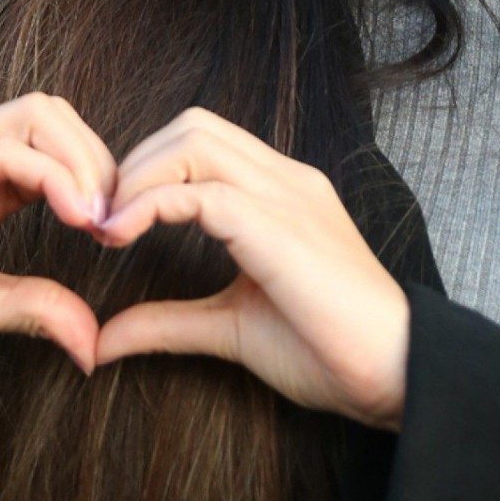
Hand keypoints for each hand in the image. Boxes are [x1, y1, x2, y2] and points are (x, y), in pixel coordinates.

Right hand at [0, 93, 117, 375]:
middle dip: (103, 162)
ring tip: (97, 220)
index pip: (64, 147)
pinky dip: (55, 175)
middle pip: (59, 116)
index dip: (103, 182)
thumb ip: (37, 309)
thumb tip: (94, 346)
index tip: (119, 239)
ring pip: (39, 113)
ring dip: (85, 161)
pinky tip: (75, 217)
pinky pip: (5, 148)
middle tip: (116, 224)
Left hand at [91, 107, 409, 429]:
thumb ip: (169, 322)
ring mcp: (287, 196)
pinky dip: (151, 206)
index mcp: (280, 194)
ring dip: (139, 177)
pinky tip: (122, 238)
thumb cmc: (329, 351)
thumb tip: (104, 338)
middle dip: (135, 164)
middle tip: (103, 220)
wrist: (396, 374)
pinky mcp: (281, 227)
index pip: (201, 141)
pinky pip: (203, 192)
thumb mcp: (230, 329)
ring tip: (111, 228)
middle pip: (192, 126)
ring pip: (194, 140)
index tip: (110, 224)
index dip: (147, 170)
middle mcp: (285, 181)